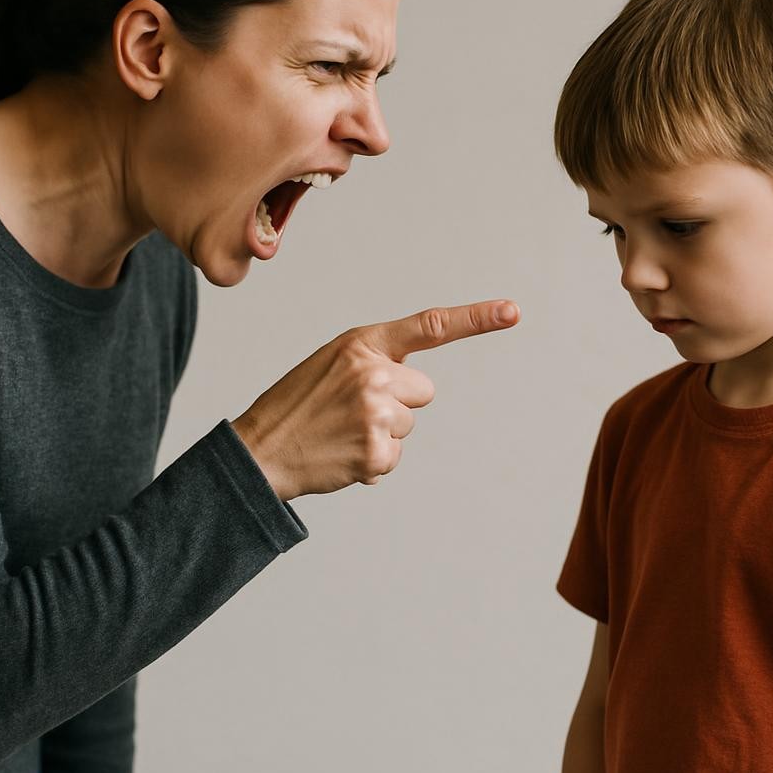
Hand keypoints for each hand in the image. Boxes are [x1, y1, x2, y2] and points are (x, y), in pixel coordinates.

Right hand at [231, 300, 519, 499]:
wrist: (259, 449)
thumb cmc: (298, 403)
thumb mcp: (331, 363)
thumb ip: (375, 361)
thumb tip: (413, 386)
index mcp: (362, 344)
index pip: (430, 326)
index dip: (476, 318)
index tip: (513, 311)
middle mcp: (374, 374)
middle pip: (423, 390)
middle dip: (398, 402)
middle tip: (351, 410)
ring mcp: (377, 414)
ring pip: (409, 424)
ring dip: (383, 433)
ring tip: (341, 432)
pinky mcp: (377, 453)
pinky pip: (395, 455)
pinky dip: (373, 460)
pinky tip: (342, 454)